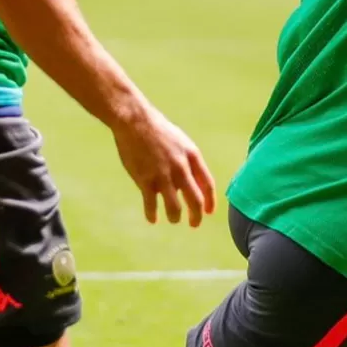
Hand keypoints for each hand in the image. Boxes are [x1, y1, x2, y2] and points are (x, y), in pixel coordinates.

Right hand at [111, 105, 216, 226]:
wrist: (135, 121)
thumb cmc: (158, 130)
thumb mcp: (181, 142)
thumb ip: (188, 162)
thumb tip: (190, 183)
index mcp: (193, 156)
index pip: (208, 184)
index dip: (210, 201)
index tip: (209, 212)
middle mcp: (181, 168)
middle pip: (195, 200)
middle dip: (196, 216)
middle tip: (195, 224)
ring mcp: (163, 175)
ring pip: (174, 207)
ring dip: (175, 217)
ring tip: (174, 220)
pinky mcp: (145, 180)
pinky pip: (151, 204)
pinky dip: (152, 214)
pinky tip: (152, 219)